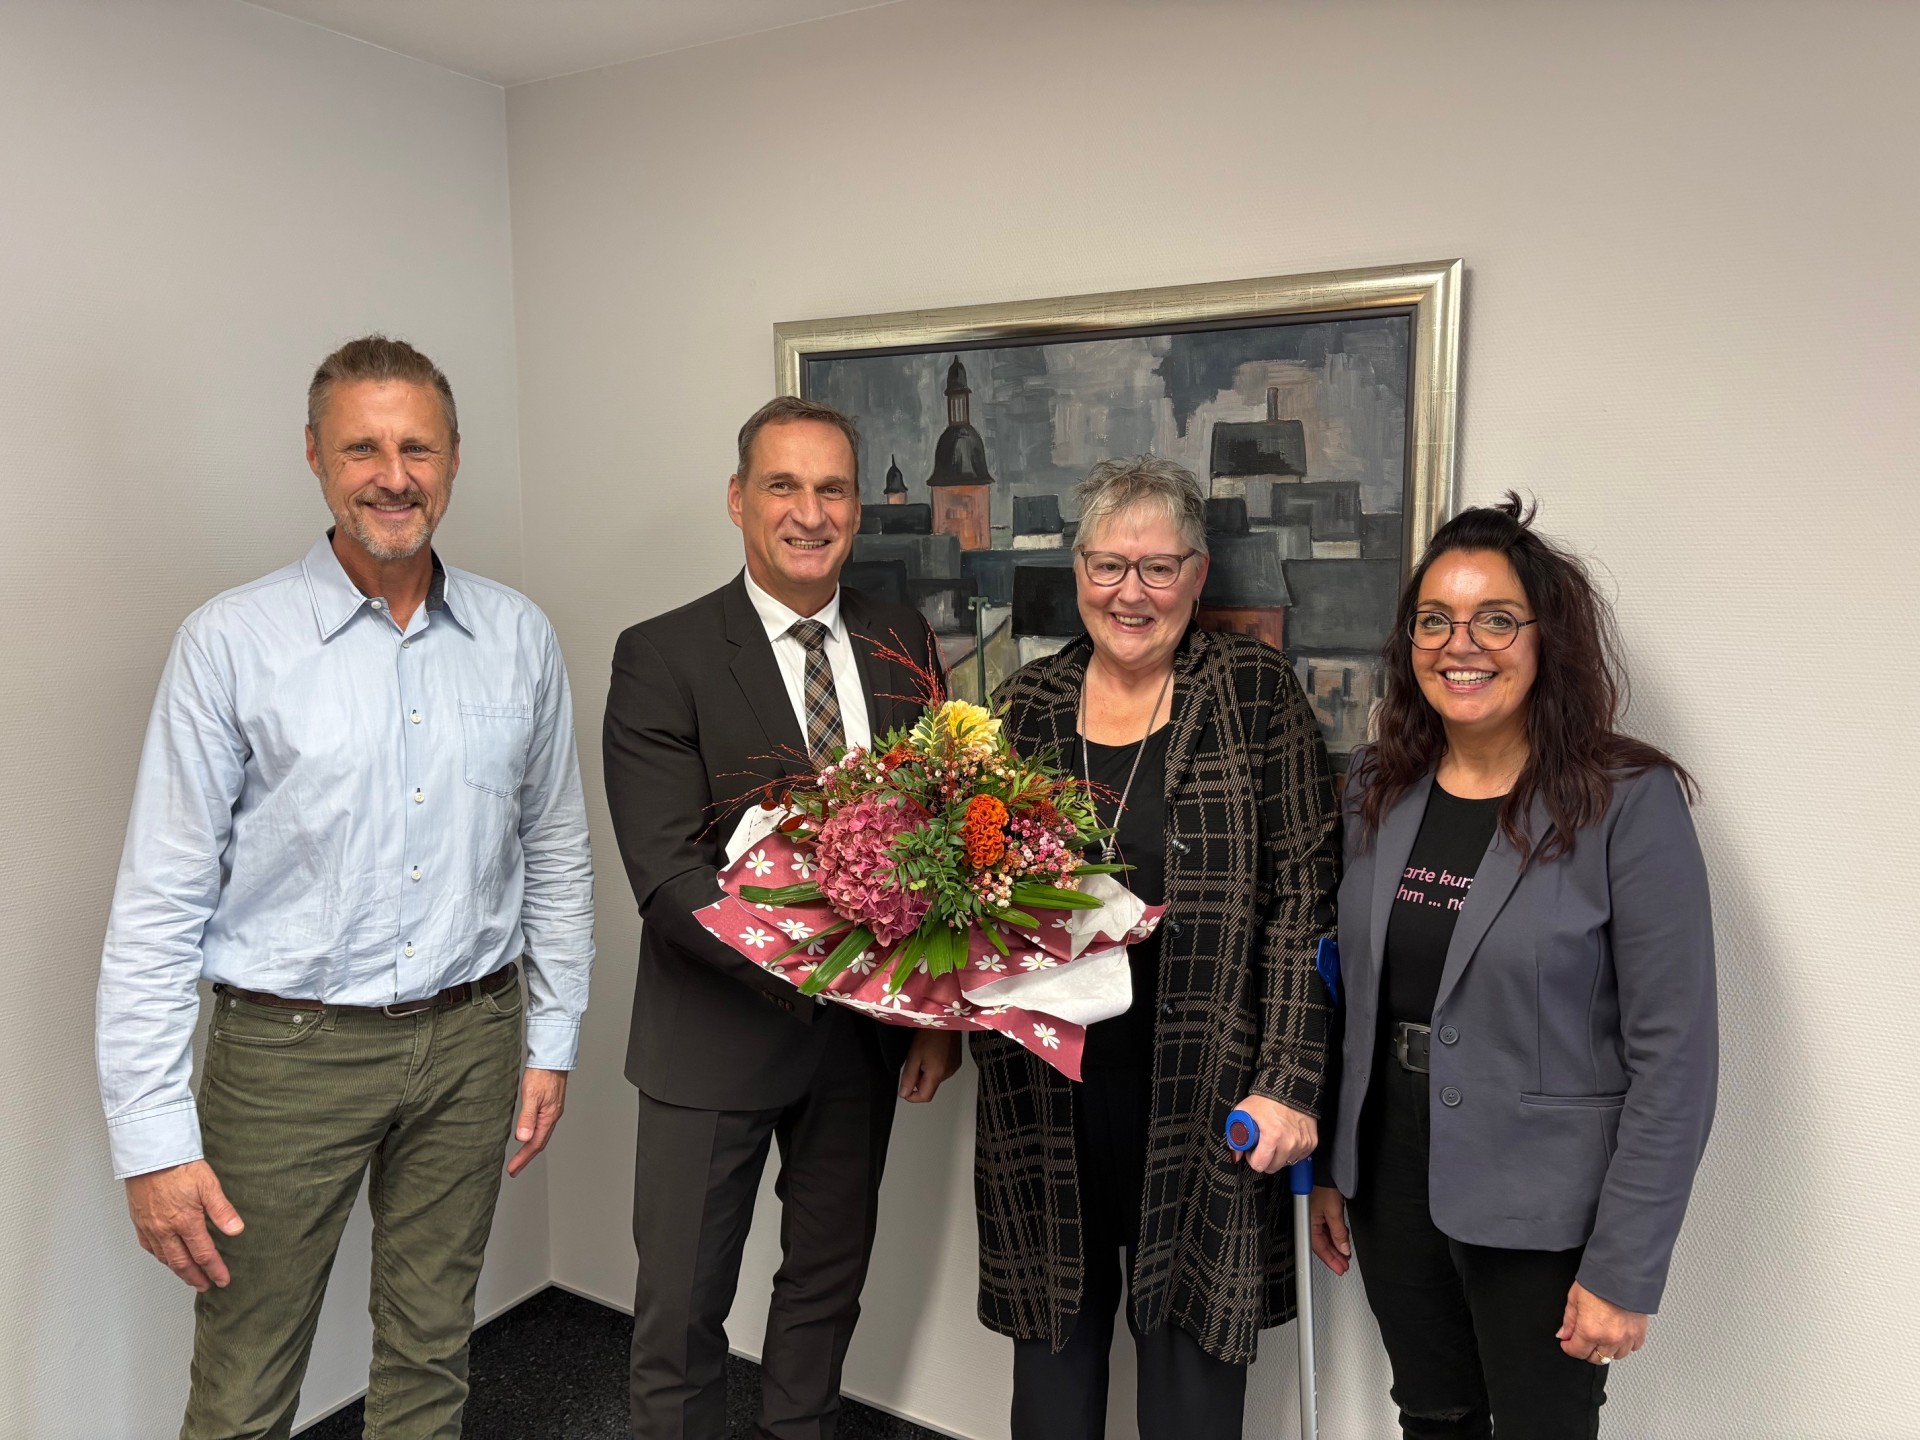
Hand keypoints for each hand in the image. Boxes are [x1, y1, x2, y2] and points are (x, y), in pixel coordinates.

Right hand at [125, 1160, 243, 1291]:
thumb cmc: (179, 1166)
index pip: (203, 1254)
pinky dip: (160, 1257)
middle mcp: (165, 1230)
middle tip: (205, 1286)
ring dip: (178, 1270)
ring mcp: (150, 1227)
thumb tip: (236, 1231)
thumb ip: (222, 1211)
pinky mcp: (139, 1221)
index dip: (214, 1269)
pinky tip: (166, 1258)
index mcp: (185, 1222)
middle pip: (182, 1262)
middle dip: (196, 1277)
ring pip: (164, 1257)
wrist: (150, 1155)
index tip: (223, 1280)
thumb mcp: (208, 1185)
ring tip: (189, 1277)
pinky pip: (149, 1247)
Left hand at [506, 1068, 567, 1177]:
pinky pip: (542, 1126)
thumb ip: (527, 1117)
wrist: (552, 1058)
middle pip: (540, 1143)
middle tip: (515, 1169)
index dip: (523, 1158)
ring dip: (530, 1148)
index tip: (512, 1169)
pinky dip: (534, 1136)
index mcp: (549, 1117)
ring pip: (541, 1135)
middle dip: (526, 1158)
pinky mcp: (549, 1105)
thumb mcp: (531, 1096)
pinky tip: (528, 1135)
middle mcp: (552, 1117)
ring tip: (520, 1158)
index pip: (535, 1144)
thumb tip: (523, 1138)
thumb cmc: (542, 1074)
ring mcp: (552, 1111)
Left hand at [898, 1030, 961, 1102]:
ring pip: (934, 1078)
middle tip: (914, 1062)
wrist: (946, 1018)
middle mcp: (948, 1073)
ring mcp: (954, 1068)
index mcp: (937, 1073)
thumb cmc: (930, 1032)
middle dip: (918, 1080)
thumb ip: (908, 1077)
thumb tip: (904, 1093)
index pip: (925, 1097)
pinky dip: (934, 1067)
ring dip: (926, 1072)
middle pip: (929, 1087)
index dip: (912, 1097)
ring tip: (923, 1054)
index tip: (904, 1090)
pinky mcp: (956, 1062)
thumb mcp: (913, 1055)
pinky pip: (942, 1071)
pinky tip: (932, 1052)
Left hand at [1228, 1094, 1316, 1173]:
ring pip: (1287, 1162)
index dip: (1252, 1158)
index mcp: (1273, 1137)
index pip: (1260, 1165)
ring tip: (1276, 1139)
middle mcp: (1290, 1143)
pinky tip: (1287, 1138)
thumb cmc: (1267, 1099)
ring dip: (1280, 1155)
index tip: (1253, 1150)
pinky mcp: (1311, 1142)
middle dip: (1266, 1159)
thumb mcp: (1244, 1112)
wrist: (1290, 1088)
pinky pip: (1299, 1156)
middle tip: (1263, 1145)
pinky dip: (1292, 1151)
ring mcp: (1302, 1143)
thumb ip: (1235, 1134)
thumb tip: (1236, 1154)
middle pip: (1273, 1167)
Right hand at [1308, 1185, 1351, 1275]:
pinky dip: (1335, 1236)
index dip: (1331, 1260)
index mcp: (1308, 1223)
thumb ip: (1339, 1232)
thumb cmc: (1322, 1186)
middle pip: (1322, 1244)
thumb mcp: (1334, 1212)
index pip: (1319, 1248)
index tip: (1340, 1268)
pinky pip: (1327, 1228)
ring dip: (1336, 1246)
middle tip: (1344, 1266)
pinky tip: (1342, 1240)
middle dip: (1334, 1256)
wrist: (1322, 1171)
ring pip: (1325, 1237)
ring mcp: (1314, 1216)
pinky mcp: (1320, 1211)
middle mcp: (1309, 1221)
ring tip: (1346, 1256)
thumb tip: (1344, 1248)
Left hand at [1557, 1280, 1647, 1363]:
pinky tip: (1618, 1334)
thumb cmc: (1598, 1280)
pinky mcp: (1640, 1333)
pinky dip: (1624, 1344)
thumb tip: (1563, 1334)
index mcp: (1590, 1330)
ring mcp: (1626, 1337)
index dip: (1569, 1348)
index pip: (1577, 1352)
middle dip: (1586, 1351)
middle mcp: (1610, 1338)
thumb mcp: (1574, 1298)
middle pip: (1596, 1358)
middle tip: (1583, 1340)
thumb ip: (1569, 1321)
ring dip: (1606, 1349)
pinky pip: (1632, 1348)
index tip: (1568, 1343)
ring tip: (1601, 1336)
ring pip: (1615, 1356)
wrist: (1623, 1271)